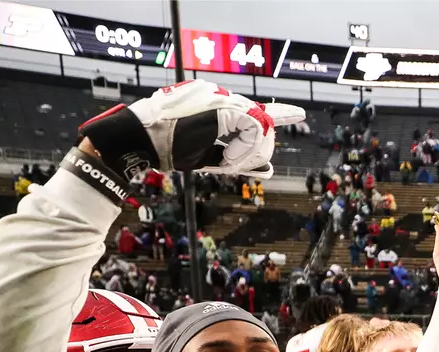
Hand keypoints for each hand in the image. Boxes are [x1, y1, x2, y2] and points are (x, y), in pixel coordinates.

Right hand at [80, 79, 303, 178]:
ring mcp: (220, 99)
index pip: (256, 110)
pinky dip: (242, 150)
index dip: (280, 113)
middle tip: (233, 163)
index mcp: (217, 105)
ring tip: (226, 162)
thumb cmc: (167, 148)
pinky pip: (251, 129)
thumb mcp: (207, 155)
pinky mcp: (220, 108)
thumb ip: (235, 159)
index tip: (298, 115)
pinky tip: (230, 160)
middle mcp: (220, 97)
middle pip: (260, 121)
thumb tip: (268, 168)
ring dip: (248, 152)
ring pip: (258, 125)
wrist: (139, 138)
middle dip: (257, 148)